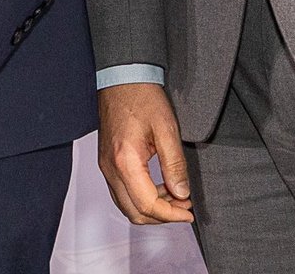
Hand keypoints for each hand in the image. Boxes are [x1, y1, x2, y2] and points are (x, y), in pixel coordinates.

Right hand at [97, 81, 193, 223]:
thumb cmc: (142, 97)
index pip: (147, 205)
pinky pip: (122, 192)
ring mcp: (106, 166)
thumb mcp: (167, 129)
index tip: (189, 212)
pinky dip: (141, 197)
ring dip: (151, 208)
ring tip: (175, 196)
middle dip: (162, 216)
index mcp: (125, 161)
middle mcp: (110, 168)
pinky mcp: (107, 162)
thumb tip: (182, 193)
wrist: (122, 78)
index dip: (171, 215)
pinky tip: (159, 186)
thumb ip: (175, 165)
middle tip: (184, 206)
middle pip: (134, 212)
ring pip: (126, 205)